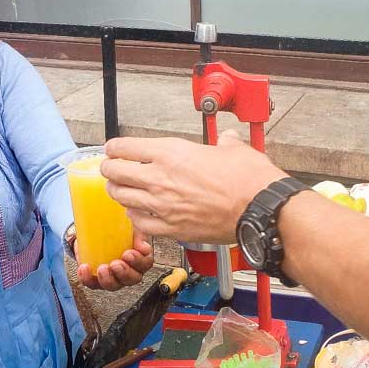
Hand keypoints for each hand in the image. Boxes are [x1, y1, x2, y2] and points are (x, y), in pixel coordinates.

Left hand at [76, 231, 154, 290]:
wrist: (97, 231)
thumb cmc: (118, 230)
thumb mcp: (130, 227)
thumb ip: (137, 234)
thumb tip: (143, 246)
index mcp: (140, 258)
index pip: (145, 264)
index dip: (138, 261)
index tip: (128, 254)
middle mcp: (130, 271)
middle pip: (132, 279)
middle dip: (124, 273)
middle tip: (116, 264)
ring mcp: (114, 277)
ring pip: (114, 285)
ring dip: (108, 279)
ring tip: (102, 268)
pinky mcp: (97, 280)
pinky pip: (93, 283)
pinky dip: (87, 278)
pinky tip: (84, 268)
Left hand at [103, 132, 287, 243]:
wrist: (258, 209)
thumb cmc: (248, 180)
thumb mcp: (233, 149)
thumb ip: (224, 142)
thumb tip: (227, 139)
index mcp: (171, 153)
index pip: (124, 147)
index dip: (115, 148)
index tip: (114, 150)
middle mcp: (160, 178)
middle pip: (114, 172)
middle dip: (110, 170)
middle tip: (113, 169)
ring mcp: (162, 205)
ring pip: (121, 198)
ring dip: (119, 192)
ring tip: (122, 190)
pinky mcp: (171, 228)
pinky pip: (139, 222)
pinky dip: (135, 216)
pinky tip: (138, 213)